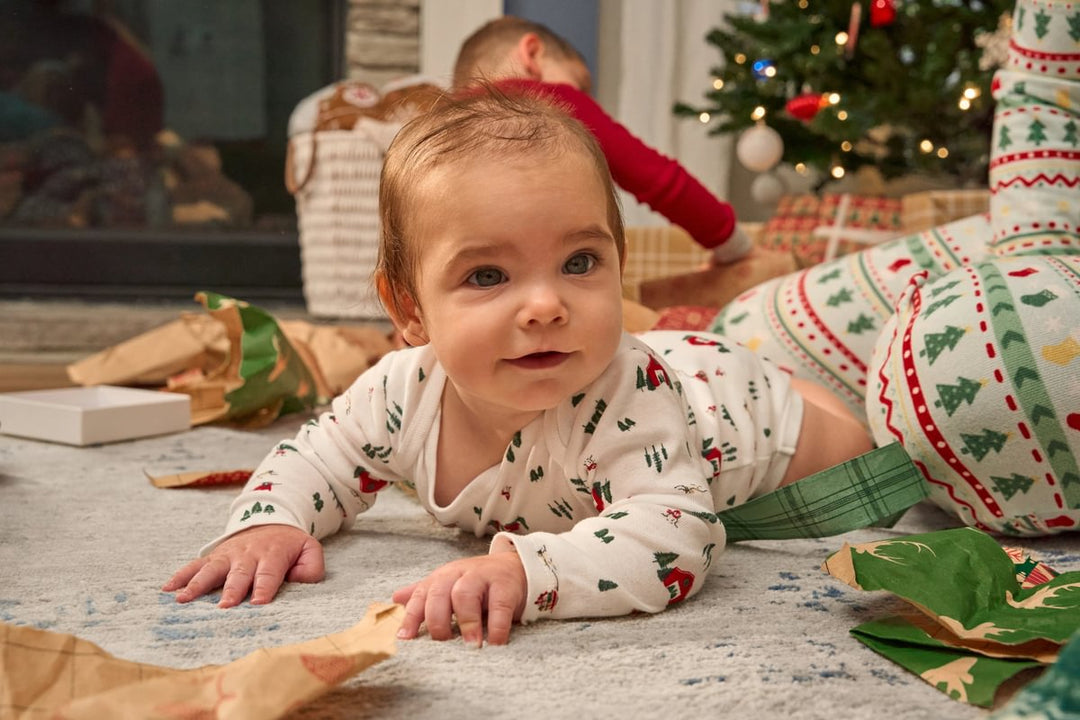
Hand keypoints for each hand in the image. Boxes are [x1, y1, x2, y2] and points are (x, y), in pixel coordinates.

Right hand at [162, 524, 324, 607]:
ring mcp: (228, 555)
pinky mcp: (214, 556)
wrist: (271, 521)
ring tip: (183, 599)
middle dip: (231, 590)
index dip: (264, 588)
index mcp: (273, 555)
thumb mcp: (310, 550)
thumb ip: (311, 567)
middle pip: (238, 574)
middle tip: (223, 606)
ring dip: (197, 584)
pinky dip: (180, 575)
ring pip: (211, 569)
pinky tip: (167, 589)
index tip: (257, 603)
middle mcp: (248, 555)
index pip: (268, 574)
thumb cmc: (290, 545)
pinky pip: (195, 565)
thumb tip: (299, 581)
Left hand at [391, 551, 526, 646]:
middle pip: (439, 593)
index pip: (421, 595)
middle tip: (443, 641)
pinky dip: (497, 627)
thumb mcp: (449, 585)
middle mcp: (459, 575)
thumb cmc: (478, 582)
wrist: (516, 567)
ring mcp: (483, 578)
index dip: (411, 616)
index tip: (405, 638)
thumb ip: (424, 594)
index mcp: (442, 577)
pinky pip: (499, 606)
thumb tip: (394, 600)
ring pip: (464, 594)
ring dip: (466, 622)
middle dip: (437, 619)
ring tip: (470, 645)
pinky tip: (495, 642)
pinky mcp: (506, 586)